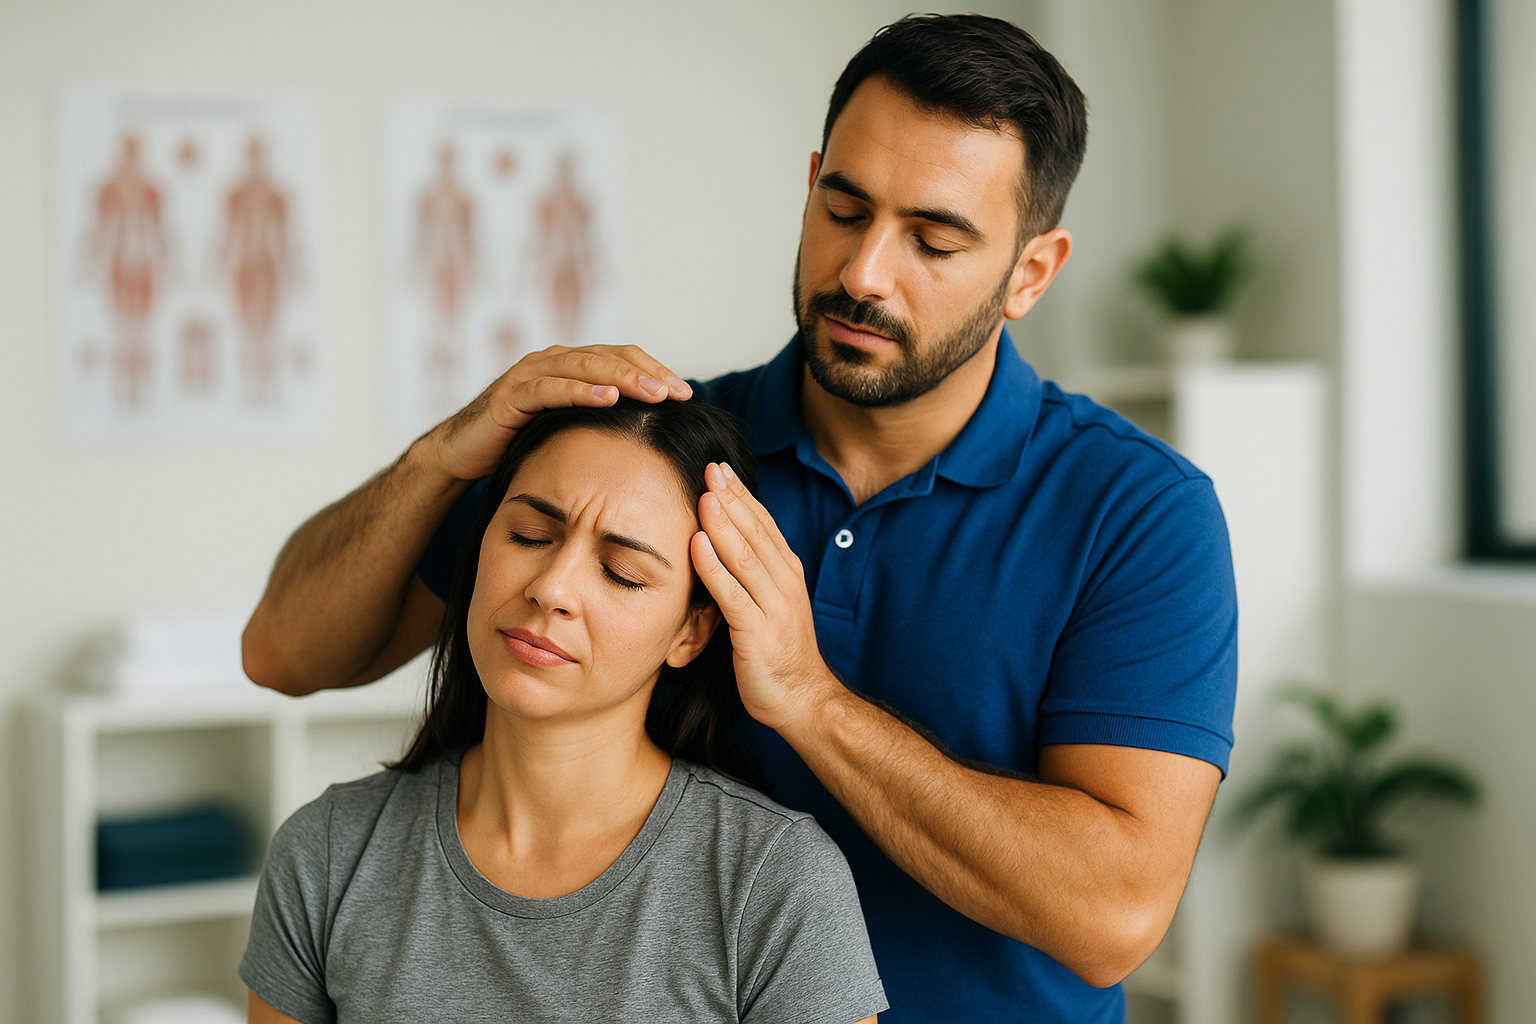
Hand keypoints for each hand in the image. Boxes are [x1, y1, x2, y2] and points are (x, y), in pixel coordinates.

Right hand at [417, 344, 692, 482]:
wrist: (461, 454)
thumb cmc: (518, 442)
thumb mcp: (568, 429)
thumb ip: (599, 421)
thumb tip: (651, 434)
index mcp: (570, 365)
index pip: (622, 358)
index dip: (655, 370)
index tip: (686, 394)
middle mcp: (552, 361)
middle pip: (609, 358)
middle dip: (647, 373)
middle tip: (678, 392)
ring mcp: (529, 375)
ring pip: (584, 367)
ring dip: (622, 378)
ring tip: (653, 392)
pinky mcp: (510, 396)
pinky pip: (549, 389)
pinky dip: (579, 390)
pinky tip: (606, 398)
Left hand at [691, 462, 842, 732]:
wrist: (804, 699)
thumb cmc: (780, 654)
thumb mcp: (770, 604)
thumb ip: (752, 574)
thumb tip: (722, 542)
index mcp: (787, 573)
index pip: (763, 523)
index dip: (742, 494)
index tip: (720, 467)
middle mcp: (784, 584)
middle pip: (755, 532)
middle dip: (732, 498)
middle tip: (710, 467)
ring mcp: (773, 607)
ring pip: (745, 557)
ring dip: (723, 524)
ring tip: (703, 496)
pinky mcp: (757, 633)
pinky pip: (732, 594)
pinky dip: (714, 567)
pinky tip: (697, 545)